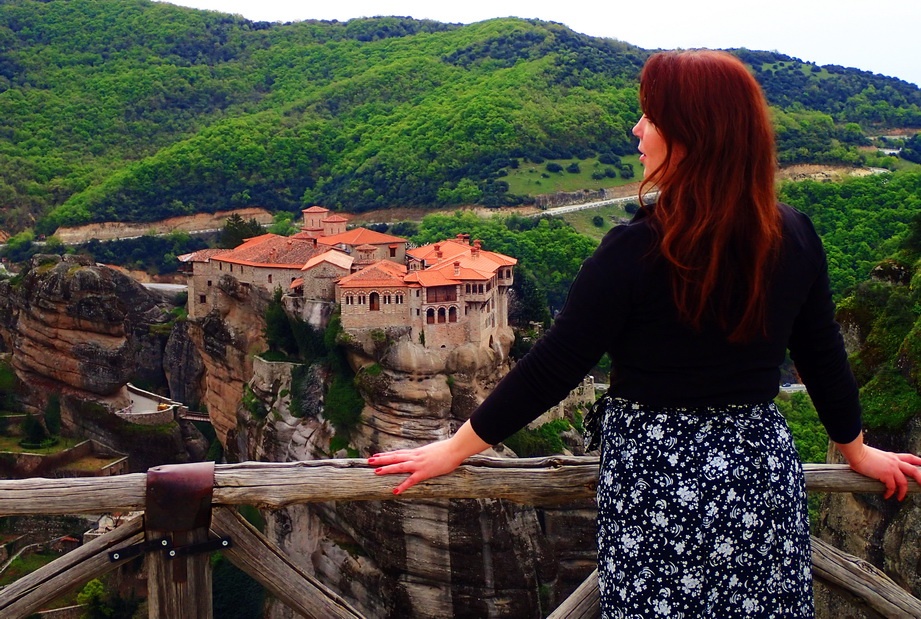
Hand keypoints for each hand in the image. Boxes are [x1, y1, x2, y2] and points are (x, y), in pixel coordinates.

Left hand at [368, 421, 489, 494]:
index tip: (376, 455)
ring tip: (375, 471)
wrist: (455, 448)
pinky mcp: (425, 472)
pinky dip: (402, 486)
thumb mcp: (433, 451)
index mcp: (417, 452)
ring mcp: (419, 464)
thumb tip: (424, 456)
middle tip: (368, 461)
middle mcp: (415, 457)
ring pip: (399, 466)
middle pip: (395, 457)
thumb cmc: (448, 449)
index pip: (398, 453)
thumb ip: (426, 454)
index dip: (387, 454)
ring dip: (387, 469)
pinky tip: (395, 491)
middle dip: (381, 459)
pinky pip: (411, 480)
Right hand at [836, 433, 920, 500]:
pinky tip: (886, 496)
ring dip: (903, 492)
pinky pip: (892, 487)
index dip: (918, 461)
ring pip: (904, 483)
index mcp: (893, 456)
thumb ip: (881, 460)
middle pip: (913, 470)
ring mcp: (891, 468)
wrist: (857, 453)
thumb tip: (878, 467)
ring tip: (899, 498)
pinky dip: (890, 493)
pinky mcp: (886, 474)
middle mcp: (895, 462)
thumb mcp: (876, 455)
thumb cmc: (861, 453)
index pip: (909, 457)